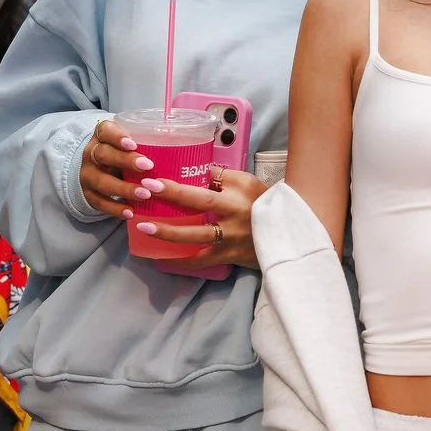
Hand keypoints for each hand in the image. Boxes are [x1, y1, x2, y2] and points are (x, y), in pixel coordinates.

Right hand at [78, 119, 154, 222]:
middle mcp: (91, 153)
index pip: (105, 131)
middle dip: (125, 161)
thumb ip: (147, 143)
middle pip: (103, 154)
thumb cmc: (124, 153)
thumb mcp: (131, 143)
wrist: (101, 169)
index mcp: (102, 135)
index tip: (134, 144)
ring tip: (145, 194)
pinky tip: (130, 212)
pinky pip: (99, 202)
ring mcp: (88, 174)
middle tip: (148, 166)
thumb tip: (185, 147)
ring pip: (101, 181)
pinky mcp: (89, 194)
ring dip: (123, 188)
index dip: (117, 137)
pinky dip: (115, 208)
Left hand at [137, 167, 264, 270]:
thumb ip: (222, 177)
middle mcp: (233, 215)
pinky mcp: (228, 256)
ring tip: (144, 229)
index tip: (156, 179)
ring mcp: (230, 238)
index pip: (208, 182)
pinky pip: (200, 261)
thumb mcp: (247, 183)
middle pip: (200, 205)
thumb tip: (196, 169)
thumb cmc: (262, 203)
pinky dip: (180, 261)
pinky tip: (160, 258)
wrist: (286, 234)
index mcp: (237, 194)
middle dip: (172, 197)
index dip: (182, 182)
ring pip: (196, 237)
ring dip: (169, 233)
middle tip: (145, 192)